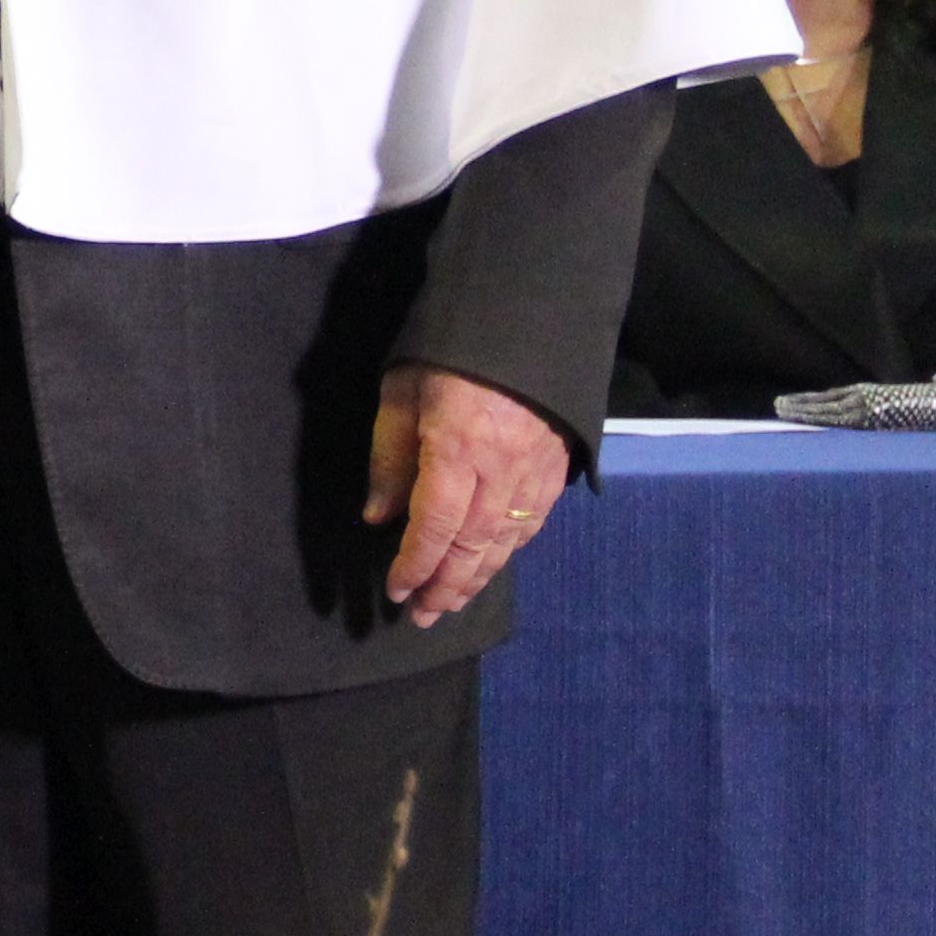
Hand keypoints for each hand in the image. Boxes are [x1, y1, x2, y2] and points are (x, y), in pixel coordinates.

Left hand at [366, 366, 567, 626]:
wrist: (527, 319)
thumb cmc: (450, 350)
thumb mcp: (401, 393)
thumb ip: (390, 458)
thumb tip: (379, 518)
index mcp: (457, 450)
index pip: (435, 527)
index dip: (415, 565)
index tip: (397, 590)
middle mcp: (501, 471)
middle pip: (473, 547)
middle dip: (446, 587)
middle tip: (422, 616)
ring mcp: (535, 472)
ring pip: (506, 542)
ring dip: (477, 579)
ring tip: (451, 602)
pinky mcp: (556, 468)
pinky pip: (533, 524)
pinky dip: (510, 551)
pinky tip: (492, 564)